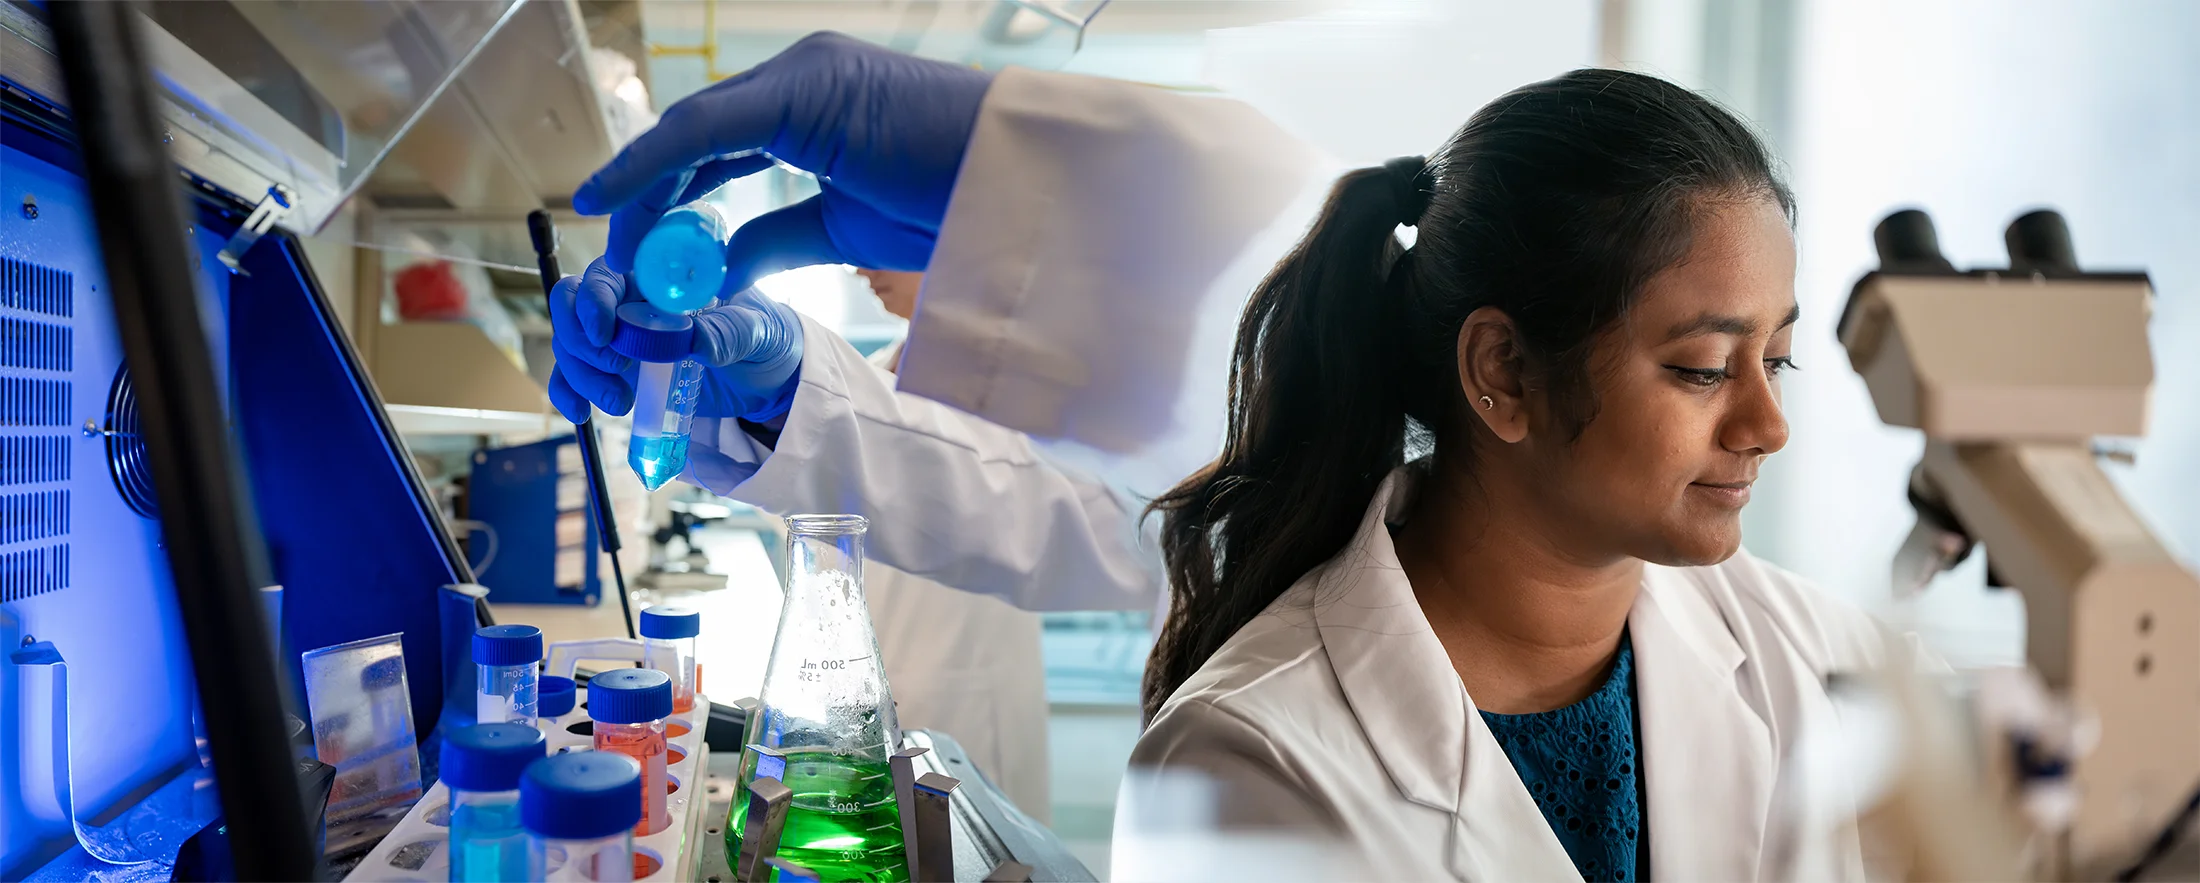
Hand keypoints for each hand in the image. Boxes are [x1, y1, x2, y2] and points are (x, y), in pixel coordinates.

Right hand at [549, 257, 804, 423]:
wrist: (771, 377)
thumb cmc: (765, 337)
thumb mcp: (757, 332)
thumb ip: (726, 331)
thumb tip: (691, 338)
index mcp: (660, 274)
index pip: (610, 271)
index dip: (595, 299)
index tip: (605, 334)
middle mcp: (632, 297)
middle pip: (574, 302)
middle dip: (580, 338)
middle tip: (614, 369)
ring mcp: (621, 334)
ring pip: (573, 341)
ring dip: (580, 372)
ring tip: (619, 403)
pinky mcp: (618, 369)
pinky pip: (576, 373)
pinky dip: (568, 391)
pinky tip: (580, 412)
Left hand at [574, 31, 992, 295]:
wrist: (1017, 186)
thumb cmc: (951, 206)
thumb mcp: (844, 229)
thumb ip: (781, 236)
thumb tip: (725, 267)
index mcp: (817, 102)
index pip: (720, 142)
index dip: (670, 190)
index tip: (635, 241)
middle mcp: (802, 74)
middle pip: (698, 134)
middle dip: (651, 195)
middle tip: (620, 256)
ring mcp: (802, 74)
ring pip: (694, 129)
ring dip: (647, 189)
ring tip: (616, 245)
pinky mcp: (802, 90)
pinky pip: (706, 129)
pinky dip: (653, 164)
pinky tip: (614, 199)